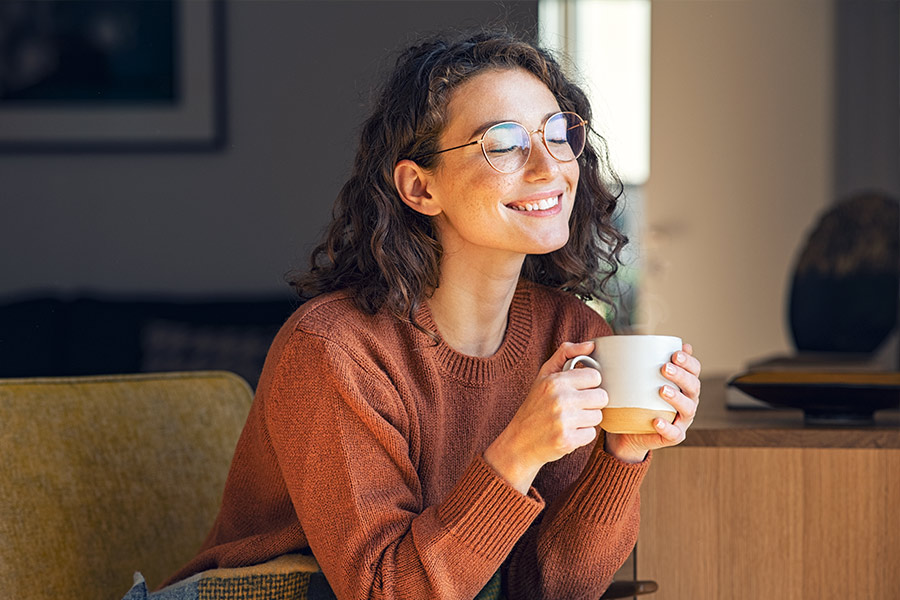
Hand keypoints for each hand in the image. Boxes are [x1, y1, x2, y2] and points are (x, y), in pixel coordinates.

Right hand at [484, 341, 609, 493]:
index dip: (589, 384)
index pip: (595, 376)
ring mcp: (563, 421)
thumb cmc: (535, 406)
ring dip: (587, 420)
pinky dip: (582, 435)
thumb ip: (566, 354)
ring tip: (570, 420)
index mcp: (555, 381)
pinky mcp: (567, 440)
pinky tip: (567, 433)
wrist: (519, 442)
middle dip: (591, 403)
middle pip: (601, 397)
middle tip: (575, 407)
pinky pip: (591, 434)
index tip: (577, 390)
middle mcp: (560, 399)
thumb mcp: (544, 376)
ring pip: (598, 416)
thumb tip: (591, 344)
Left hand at [604, 343, 701, 462]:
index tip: (674, 353)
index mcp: (682, 384)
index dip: (688, 361)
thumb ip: (636, 362)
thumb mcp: (634, 379)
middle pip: (694, 386)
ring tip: (662, 390)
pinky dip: (667, 427)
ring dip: (677, 398)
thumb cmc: (633, 400)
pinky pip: (674, 434)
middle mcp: (687, 401)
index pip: (694, 370)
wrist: (626, 432)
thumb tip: (626, 341)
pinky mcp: (673, 436)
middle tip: (665, 368)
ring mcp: (681, 420)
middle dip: (682, 375)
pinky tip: (656, 420)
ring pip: (688, 409)